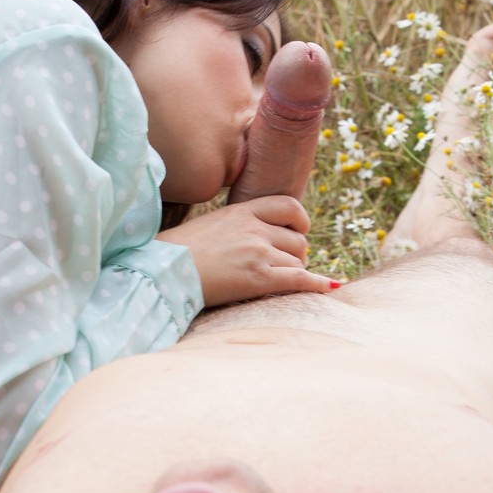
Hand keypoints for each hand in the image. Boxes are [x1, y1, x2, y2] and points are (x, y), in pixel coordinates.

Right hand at [158, 196, 337, 307]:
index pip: (287, 205)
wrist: (163, 271)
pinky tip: (329, 288)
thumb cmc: (178, 254)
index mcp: (241, 211)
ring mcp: (258, 251)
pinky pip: (300, 279)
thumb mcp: (210, 226)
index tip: (299, 230)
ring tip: (276, 282)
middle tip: (282, 268)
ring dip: (293, 272)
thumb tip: (255, 239)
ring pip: (297, 260)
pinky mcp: (258, 277)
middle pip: (297, 238)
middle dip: (295, 254)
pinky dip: (317, 284)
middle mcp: (254, 228)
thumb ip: (236, 227)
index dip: (300, 220)